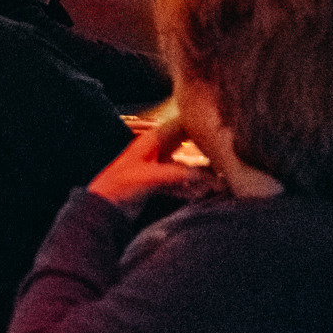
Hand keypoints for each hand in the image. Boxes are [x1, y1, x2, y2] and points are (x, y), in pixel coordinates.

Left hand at [87, 119, 213, 212]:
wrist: (103, 207)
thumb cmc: (120, 186)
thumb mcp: (153, 177)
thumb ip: (182, 174)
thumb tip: (211, 178)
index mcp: (153, 140)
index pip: (182, 124)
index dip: (201, 124)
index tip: (222, 131)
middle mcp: (157, 149)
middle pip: (187, 145)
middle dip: (206, 151)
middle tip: (229, 159)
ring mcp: (158, 166)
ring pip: (186, 165)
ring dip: (201, 173)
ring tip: (221, 181)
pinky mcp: (157, 184)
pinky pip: (180, 182)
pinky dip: (192, 187)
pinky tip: (203, 194)